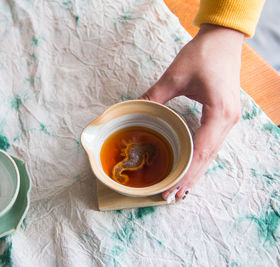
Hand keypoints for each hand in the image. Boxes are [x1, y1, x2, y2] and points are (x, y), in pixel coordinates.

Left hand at [139, 24, 243, 200]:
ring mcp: (229, 119)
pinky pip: (212, 143)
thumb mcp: (174, 76)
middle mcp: (228, 121)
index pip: (200, 152)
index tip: (170, 189)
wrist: (223, 39)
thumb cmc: (202, 54)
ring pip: (211, 153)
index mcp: (219, 113)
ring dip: (195, 172)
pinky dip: (200, 158)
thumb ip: (153, 96)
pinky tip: (190, 167)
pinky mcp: (224, 116)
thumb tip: (134, 111)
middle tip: (171, 197)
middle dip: (189, 179)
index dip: (185, 173)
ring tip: (179, 190)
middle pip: (207, 158)